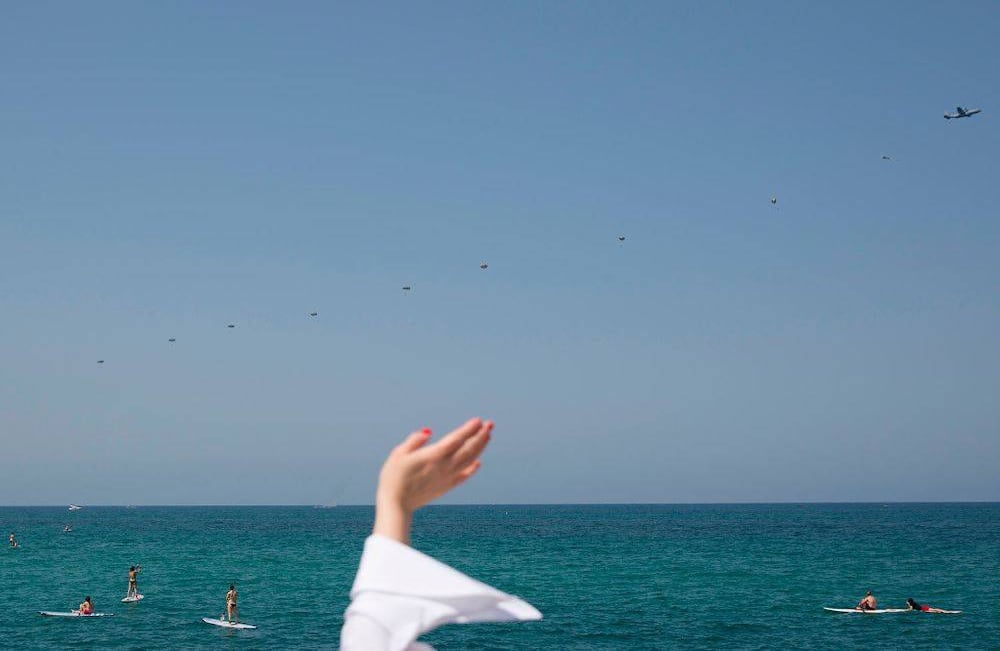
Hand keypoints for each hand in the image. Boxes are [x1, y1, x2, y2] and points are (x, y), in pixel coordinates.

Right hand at [373, 418, 492, 543]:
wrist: (396, 505)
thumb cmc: (393, 477)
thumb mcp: (399, 454)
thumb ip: (414, 441)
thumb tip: (428, 432)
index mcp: (433, 456)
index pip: (456, 439)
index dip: (468, 429)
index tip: (478, 421)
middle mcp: (444, 466)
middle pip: (468, 449)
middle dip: (480, 436)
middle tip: (490, 424)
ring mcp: (447, 477)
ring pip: (469, 460)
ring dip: (480, 448)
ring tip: (487, 436)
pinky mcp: (446, 487)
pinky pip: (464, 476)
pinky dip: (472, 468)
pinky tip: (478, 462)